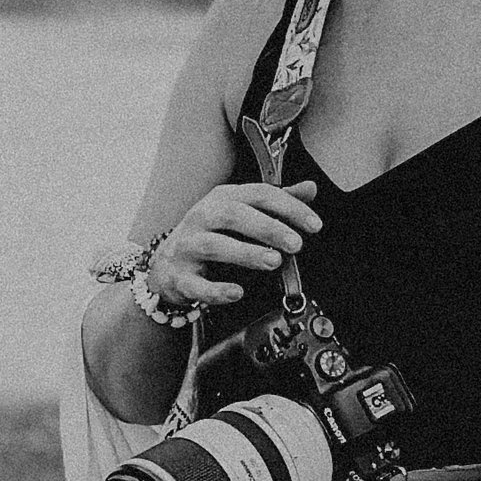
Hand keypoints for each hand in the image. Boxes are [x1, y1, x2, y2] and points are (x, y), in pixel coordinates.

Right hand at [142, 178, 320, 314]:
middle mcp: (202, 217)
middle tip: (296, 244)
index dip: (289, 207)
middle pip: (234, 215)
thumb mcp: (241, 213)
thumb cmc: (209, 236)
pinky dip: (217, 289)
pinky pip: (197, 284)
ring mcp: (188, 246)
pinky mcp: (179, 276)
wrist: (166, 267)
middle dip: (268, 228)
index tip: (314, 224)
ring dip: (246, 253)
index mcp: (222, 199)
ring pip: (215, 245)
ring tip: (273, 262)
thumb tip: (309, 189)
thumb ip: (276, 202)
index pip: (258, 194)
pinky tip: (237, 292)